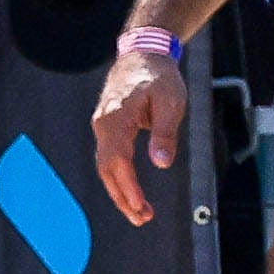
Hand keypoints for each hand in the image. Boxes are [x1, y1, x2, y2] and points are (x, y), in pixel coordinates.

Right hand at [90, 40, 186, 222]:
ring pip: (105, 167)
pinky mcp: (107, 128)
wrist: (143, 54)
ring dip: (120, 192)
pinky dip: (118, 178)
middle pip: (106, 169)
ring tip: (139, 213)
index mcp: (116, 118)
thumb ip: (164, 132)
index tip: (141, 206)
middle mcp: (103, 125)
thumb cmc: (159, 77)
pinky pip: (108, 158)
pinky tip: (131, 191)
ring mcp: (102, 126)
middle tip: (142, 219)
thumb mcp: (170, 102)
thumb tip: (161, 163)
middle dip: (123, 197)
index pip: (118, 160)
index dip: (128, 186)